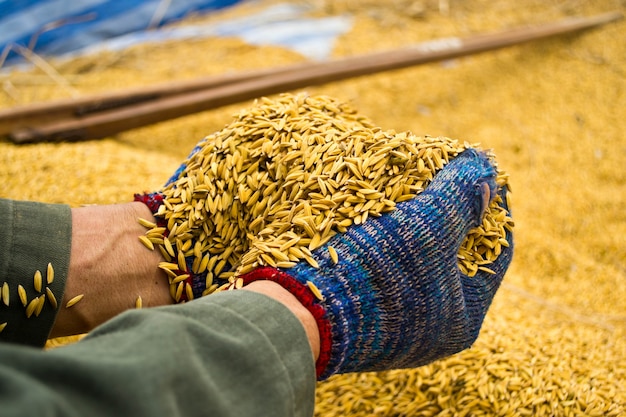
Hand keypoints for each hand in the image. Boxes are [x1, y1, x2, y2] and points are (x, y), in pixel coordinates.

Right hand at [238, 149, 513, 379]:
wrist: (298, 313)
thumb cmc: (375, 270)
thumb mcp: (426, 225)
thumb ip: (460, 195)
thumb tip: (488, 168)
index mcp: (462, 318)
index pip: (493, 254)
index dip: (491, 208)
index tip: (480, 176)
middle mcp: (433, 333)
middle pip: (454, 262)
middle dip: (449, 218)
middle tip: (441, 181)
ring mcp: (395, 332)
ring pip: (417, 269)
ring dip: (414, 231)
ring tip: (407, 195)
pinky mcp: (363, 323)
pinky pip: (387, 278)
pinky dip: (388, 248)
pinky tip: (377, 223)